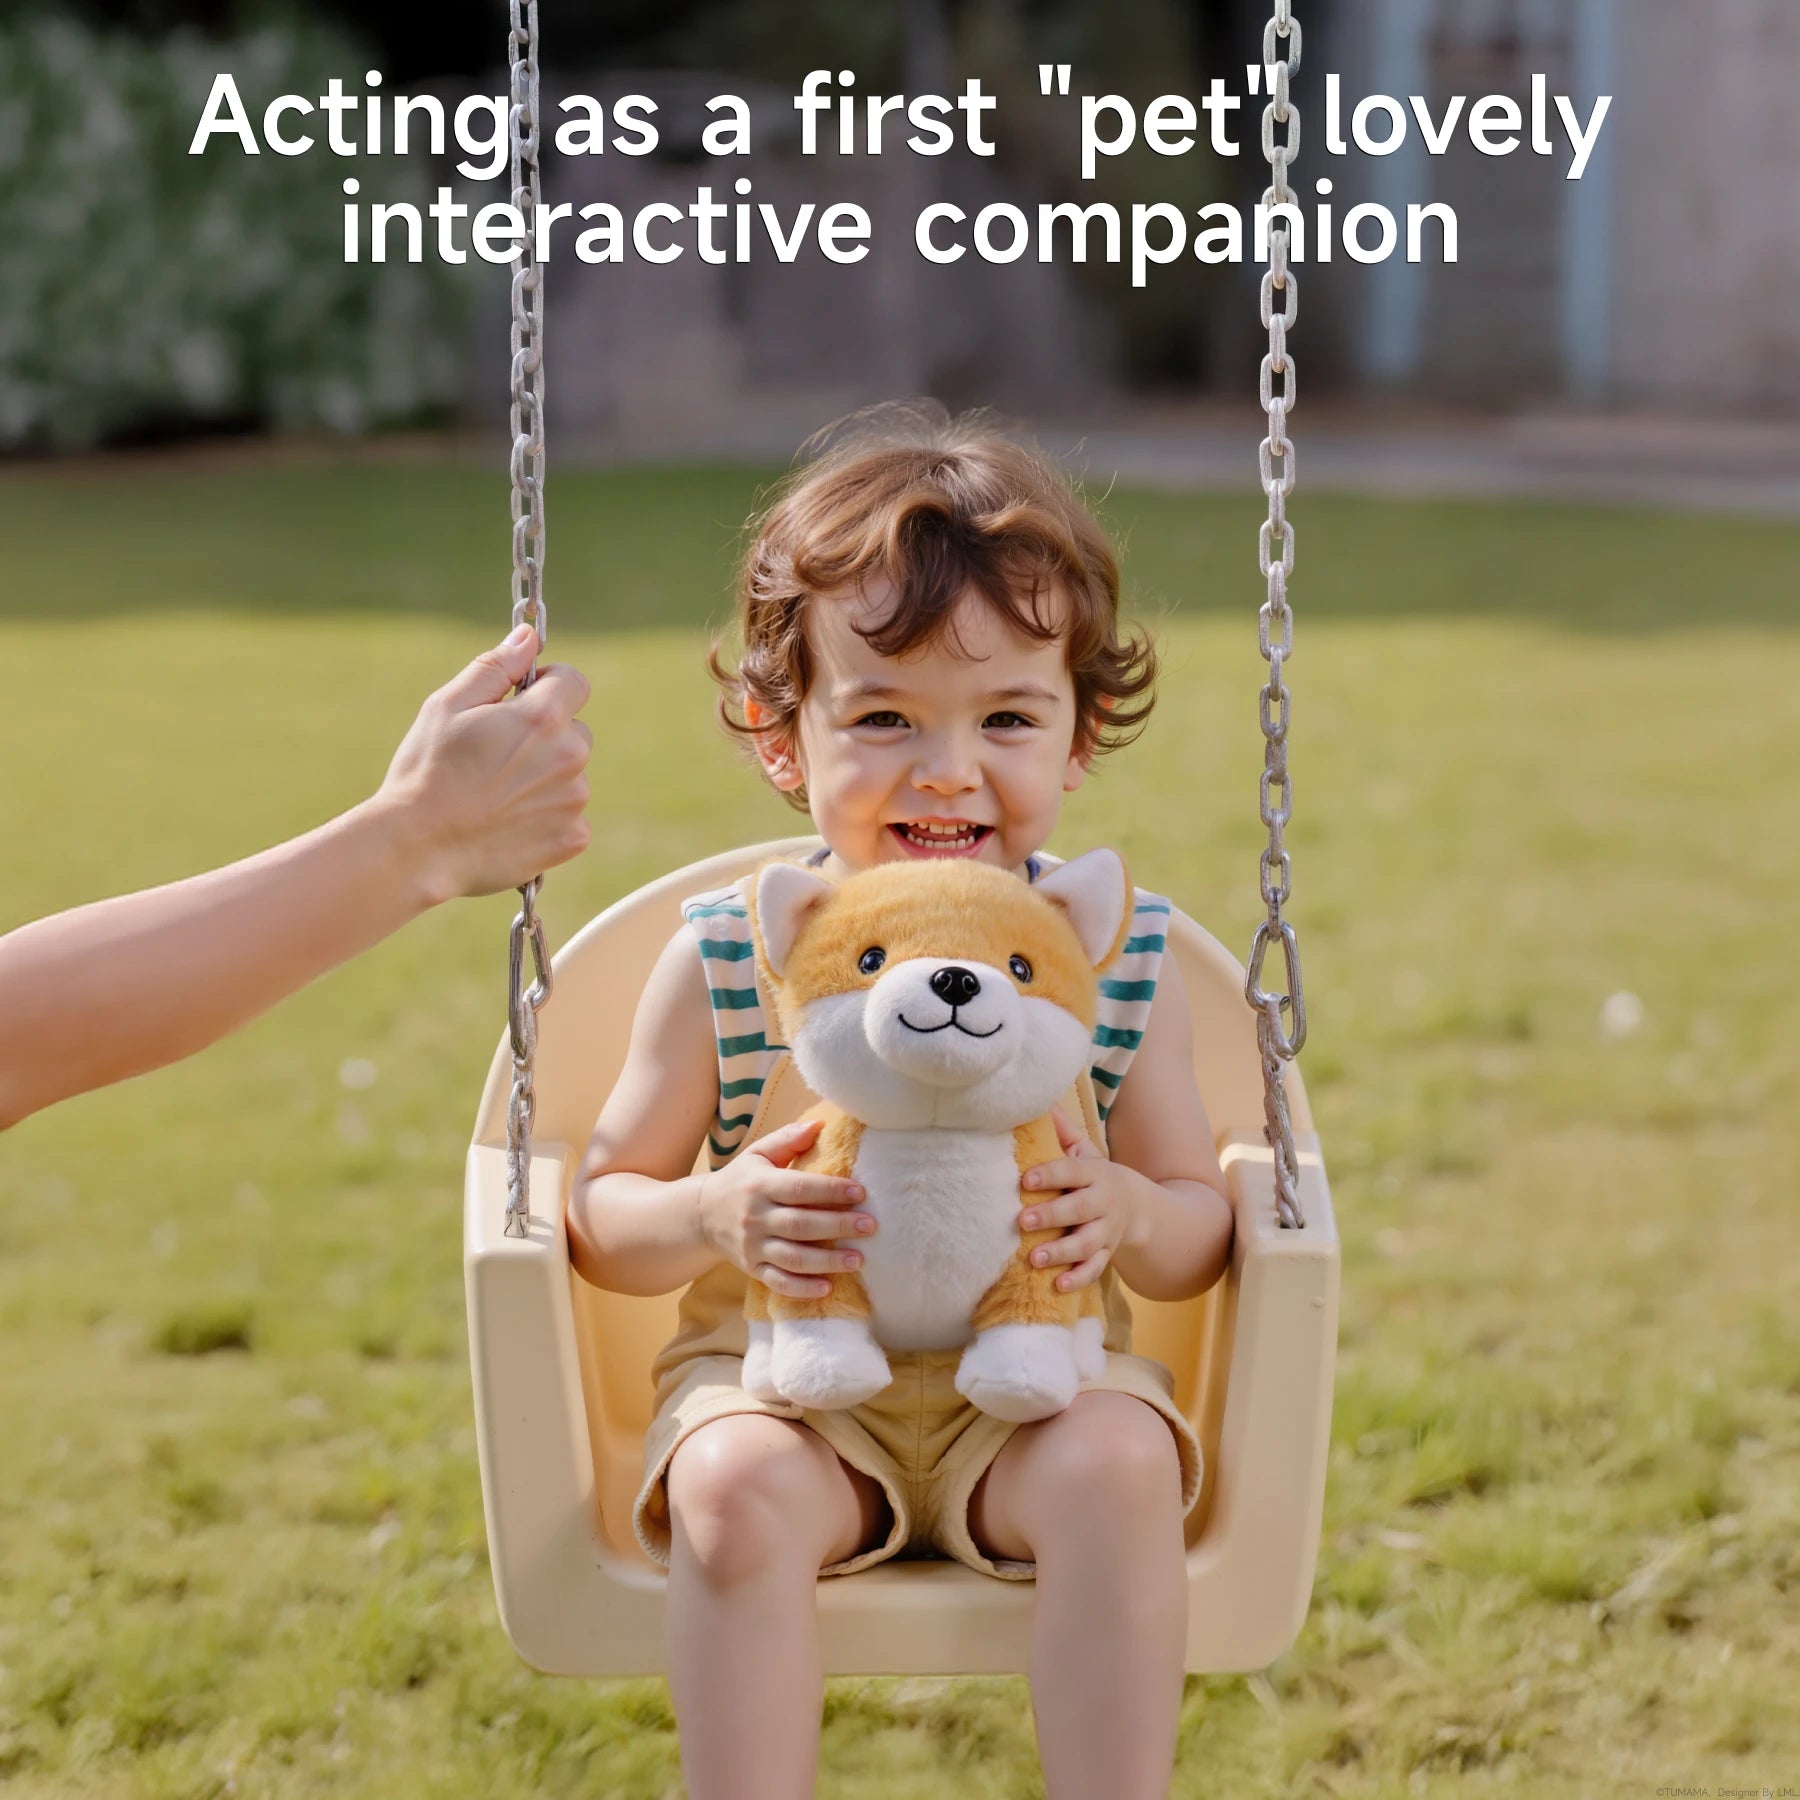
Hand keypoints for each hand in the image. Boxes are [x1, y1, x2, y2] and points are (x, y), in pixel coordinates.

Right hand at [376, 625, 592, 902]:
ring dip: (546, 779)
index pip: (575, 681)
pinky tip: (507, 822)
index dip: (548, 686)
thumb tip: (528, 636)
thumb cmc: (425, 773)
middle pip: (575, 731)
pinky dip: (547, 818)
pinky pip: (570, 816)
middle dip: (546, 737)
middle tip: (496, 758)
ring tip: (495, 795)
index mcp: (542, 718)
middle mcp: (569, 757)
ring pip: (571, 776)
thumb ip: (495, 667)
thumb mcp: (448, 706)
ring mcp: (574, 800)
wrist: (417, 849)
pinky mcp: (572, 838)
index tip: (521, 702)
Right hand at [697, 1117, 877, 1299]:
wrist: (702, 1214)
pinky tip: (828, 1287)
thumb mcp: (758, 1153)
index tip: (860, 1192)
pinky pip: (779, 1282)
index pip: (799, 1189)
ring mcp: (753, 1246)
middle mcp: (755, 1217)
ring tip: (858, 1259)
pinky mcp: (752, 1269)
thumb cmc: (741, 1180)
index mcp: (760, 1185)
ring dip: (827, 1261)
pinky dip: (803, 1288)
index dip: (831, 1190)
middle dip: (838, 1226)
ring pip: (793, 1258)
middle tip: (870, 1225)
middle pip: (801, 1225)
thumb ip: (788, 1139)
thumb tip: (820, 1125)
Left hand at [1018, 1105, 1151, 1291]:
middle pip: (1079, 1209)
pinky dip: (1078, 1278)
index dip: (1050, 1174)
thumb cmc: (1095, 1177)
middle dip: (1052, 1215)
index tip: (1025, 1180)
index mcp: (1095, 1173)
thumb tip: (1037, 1101)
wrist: (1137, 1208)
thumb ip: (1062, 1132)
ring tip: (1034, 1258)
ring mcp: (1106, 1232)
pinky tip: (1057, 1285)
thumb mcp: (1085, 1153)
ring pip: (1086, 1244)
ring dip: (1061, 1252)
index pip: (1072, 1171)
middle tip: (1022, 1221)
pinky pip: (1094, 1269)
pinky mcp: (1106, 1255)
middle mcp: (1103, 1203)